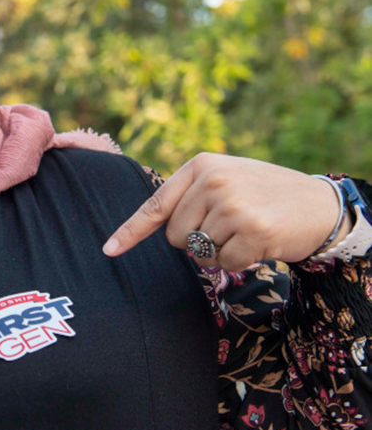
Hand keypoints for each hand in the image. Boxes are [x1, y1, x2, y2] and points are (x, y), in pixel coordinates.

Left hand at [103, 153, 350, 271]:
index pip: (156, 204)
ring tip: (248, 229)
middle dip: (196, 242)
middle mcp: (213, 181)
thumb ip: (192, 194)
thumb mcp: (226, 178)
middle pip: (176, 237)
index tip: (109, 250)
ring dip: (221, 251)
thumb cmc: (264, 193)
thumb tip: (158, 225)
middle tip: (228, 227)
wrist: (319, 202)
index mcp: (201, 165)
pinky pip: (225, 264)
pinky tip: (260, 241)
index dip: (131, 230)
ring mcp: (232, 204)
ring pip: (200, 253)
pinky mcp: (252, 229)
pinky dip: (240, 261)